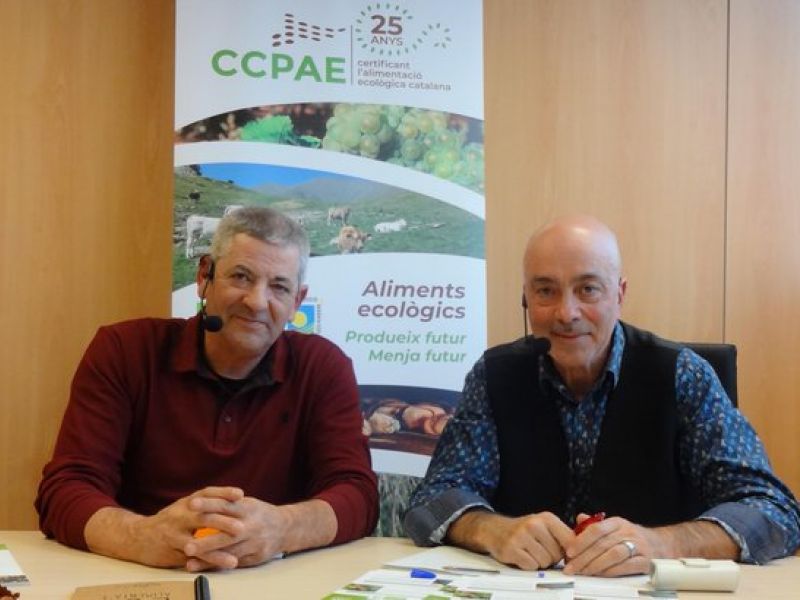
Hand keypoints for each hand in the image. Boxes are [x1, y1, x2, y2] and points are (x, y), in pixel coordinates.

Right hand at [85, 486, 244, 567]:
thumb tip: (237, 499)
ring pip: (197, 543)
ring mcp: (174, 535)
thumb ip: (207, 503)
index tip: (241, 494)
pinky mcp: (171, 552)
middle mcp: (180, 516)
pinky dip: (205, 563)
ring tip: (233, 559)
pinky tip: (218, 567)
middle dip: (223, 522)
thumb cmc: (170, 520)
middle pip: (203, 517)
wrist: (137, 537)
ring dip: (215, 551)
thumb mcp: (185, 507)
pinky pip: (191, 559)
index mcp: (186, 502)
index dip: (223, 493)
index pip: (207, 494)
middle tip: (242, 527)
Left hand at [183, 495, 289, 570]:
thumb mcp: (247, 504)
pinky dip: (216, 564)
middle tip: (187, 545)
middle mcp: (251, 526)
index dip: (208, 504)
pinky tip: (200, 566)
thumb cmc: (259, 514)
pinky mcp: (255, 556)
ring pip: (230, 552)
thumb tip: (201, 502)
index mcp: (248, 509)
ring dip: (209, 557)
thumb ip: (228, 504)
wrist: (286, 528)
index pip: (226, 505)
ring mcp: (254, 543)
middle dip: (207, 541)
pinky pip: (233, 562)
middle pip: (227, 534)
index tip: (191, 504)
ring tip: (189, 559)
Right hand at [451, 511, 574, 569]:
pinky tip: (522, 556)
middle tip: (540, 550)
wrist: (495, 530)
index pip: (570, 540)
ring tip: (530, 552)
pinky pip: (531, 566)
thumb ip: (563, 535)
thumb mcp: (544, 525)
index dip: (570, 552)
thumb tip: (584, 549)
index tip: (567, 556)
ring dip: (539, 562)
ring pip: (544, 562)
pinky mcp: (512, 548)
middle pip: (557, 554)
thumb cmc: (524, 530)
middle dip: (551, 557)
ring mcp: (522, 536)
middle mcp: (534, 524)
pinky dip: (528, 565)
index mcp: (547, 518)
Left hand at [563, 513, 654, 575]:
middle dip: (584, 557)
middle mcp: (628, 532)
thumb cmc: (631, 537)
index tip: (570, 552)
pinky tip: (601, 575)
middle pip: (603, 544)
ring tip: (583, 572)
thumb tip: (579, 519)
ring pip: (614, 555)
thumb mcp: (613, 527)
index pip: (596, 529)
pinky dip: (612, 571)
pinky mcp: (645, 561)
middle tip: (572, 567)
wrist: (660, 544)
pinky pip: (627, 566)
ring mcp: (638, 546)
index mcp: (617, 523)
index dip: (581, 541)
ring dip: (596, 565)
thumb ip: (595, 525)